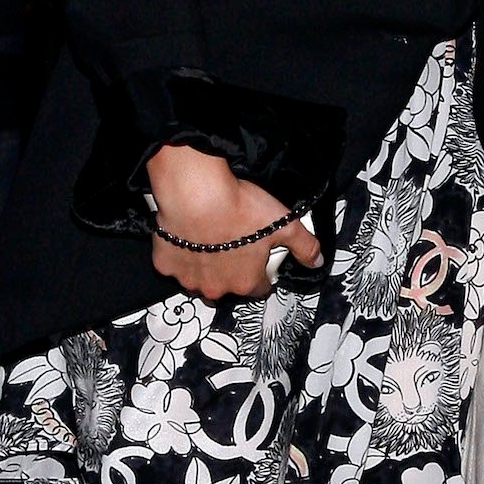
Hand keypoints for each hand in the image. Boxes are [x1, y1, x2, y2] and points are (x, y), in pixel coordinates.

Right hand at [145, 144, 321, 298]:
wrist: (196, 195)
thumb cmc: (240, 208)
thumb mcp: (284, 222)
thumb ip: (304, 245)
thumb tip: (318, 260)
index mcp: (245, 282)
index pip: (260, 288)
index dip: (262, 272)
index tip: (260, 253)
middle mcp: (216, 289)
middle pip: (228, 285)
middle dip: (233, 268)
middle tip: (235, 238)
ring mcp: (188, 279)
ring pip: (200, 277)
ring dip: (206, 263)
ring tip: (211, 234)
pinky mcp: (165, 264)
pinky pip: (175, 262)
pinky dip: (181, 251)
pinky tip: (188, 231)